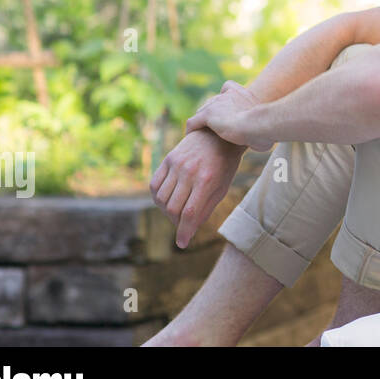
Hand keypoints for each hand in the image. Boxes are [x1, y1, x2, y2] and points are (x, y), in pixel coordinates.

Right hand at [150, 125, 245, 248]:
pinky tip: (166, 201)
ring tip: (177, 212)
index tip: (182, 243)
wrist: (219, 135)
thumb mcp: (222, 187)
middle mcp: (189, 172)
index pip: (189, 214)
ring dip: (167, 212)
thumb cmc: (225, 164)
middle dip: (177, 223)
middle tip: (183, 224)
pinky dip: (157, 198)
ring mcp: (176, 164)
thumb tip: (190, 230)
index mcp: (206, 180)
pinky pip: (154, 185)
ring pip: (162, 199)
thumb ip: (206, 209)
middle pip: (173, 208)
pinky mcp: (168, 159)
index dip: (184, 232)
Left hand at [184, 80, 271, 150]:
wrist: (257, 126)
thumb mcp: (265, 125)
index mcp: (243, 95)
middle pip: (212, 101)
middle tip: (210, 127)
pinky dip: (190, 128)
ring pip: (201, 111)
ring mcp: (217, 103)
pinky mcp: (207, 114)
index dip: (224, 96)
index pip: (228, 87)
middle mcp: (229, 95)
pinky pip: (193, 121)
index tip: (224, 108)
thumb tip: (265, 143)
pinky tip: (189, 136)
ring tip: (198, 133)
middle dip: (211, 113)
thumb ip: (260, 127)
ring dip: (200, 122)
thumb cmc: (265, 130)